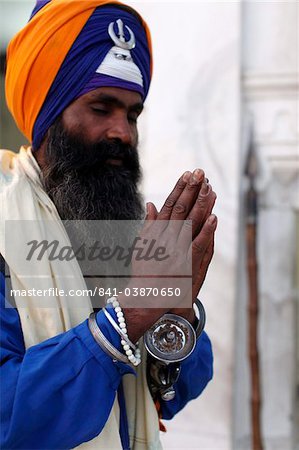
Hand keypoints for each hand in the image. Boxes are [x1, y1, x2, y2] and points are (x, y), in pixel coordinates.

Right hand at [146, 169, 216, 322]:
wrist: (145, 296)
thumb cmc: (143, 271)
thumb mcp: (141, 245)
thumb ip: (148, 224)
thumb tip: (151, 203)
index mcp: (156, 232)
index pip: (169, 204)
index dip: (179, 188)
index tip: (187, 174)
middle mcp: (166, 238)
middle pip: (182, 209)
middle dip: (191, 189)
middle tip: (200, 172)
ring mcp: (176, 251)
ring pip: (191, 223)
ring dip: (201, 204)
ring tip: (210, 187)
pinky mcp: (187, 264)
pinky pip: (199, 244)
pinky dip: (207, 231)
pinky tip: (214, 217)